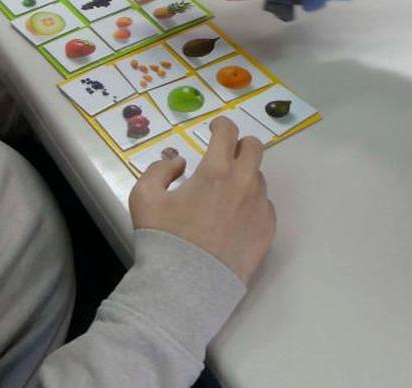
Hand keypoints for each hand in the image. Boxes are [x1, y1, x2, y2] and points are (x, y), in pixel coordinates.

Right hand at [130, 117, 275, 283]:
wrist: (187, 286)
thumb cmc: (164, 239)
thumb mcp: (144, 197)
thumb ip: (159, 170)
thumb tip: (179, 163)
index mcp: (216, 170)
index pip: (228, 131)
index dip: (220, 124)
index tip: (214, 128)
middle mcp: (244, 182)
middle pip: (254, 148)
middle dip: (239, 145)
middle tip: (225, 156)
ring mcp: (260, 206)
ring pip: (259, 178)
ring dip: (244, 177)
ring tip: (225, 195)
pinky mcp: (267, 230)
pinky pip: (265, 206)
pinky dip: (252, 204)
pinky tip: (235, 218)